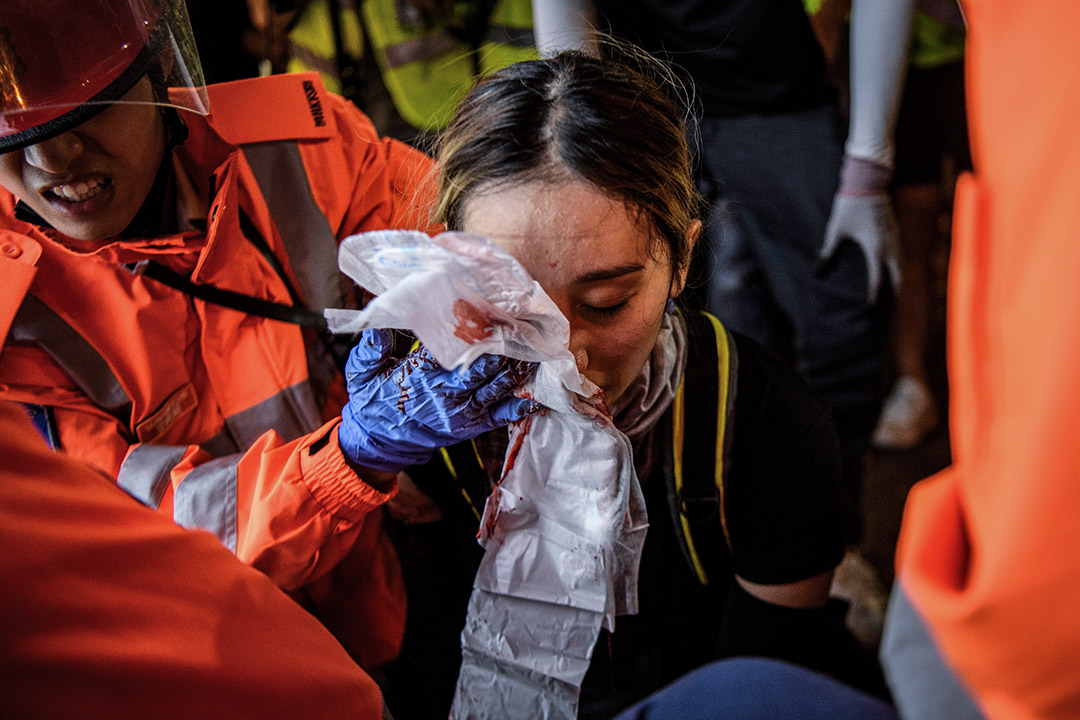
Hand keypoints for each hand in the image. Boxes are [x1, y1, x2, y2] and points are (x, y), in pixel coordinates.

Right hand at [339, 329, 537, 472]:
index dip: (470, 329)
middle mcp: (445, 395)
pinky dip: (522, 403)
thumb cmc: (373, 402)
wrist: (380, 443)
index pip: (449, 348)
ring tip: (535, 343)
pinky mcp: (473, 426)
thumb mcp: (362, 371)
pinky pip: (503, 415)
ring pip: (497, 386)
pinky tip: (540, 389)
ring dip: (517, 366)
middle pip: (480, 366)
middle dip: (501, 343)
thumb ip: (372, 345)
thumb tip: (378, 316)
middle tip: (518, 320)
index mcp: (419, 377)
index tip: (486, 308)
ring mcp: (463, 412)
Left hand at [820, 155, 900, 305]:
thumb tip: (817, 272)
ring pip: (903, 266)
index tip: (867, 309)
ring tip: (894, 297)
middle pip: (898, 277)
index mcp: (876, 249)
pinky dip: (898, 267)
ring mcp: (896, 237)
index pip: (878, 280)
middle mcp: (891, 246)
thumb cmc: (850, 204)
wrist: (868, 180)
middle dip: (895, 295)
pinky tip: (892, 272)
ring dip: (899, 281)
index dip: (873, 297)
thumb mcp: (836, 230)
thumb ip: (828, 253)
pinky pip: (901, 254)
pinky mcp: (896, 230)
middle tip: (890, 312)